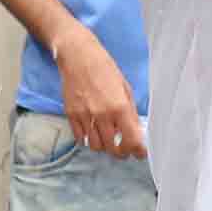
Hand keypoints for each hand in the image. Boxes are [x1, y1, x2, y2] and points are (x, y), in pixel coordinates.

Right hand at [59, 33, 147, 156]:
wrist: (78, 57)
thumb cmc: (105, 68)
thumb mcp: (125, 87)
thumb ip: (130, 111)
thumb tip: (137, 131)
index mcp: (119, 107)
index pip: (131, 140)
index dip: (138, 151)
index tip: (141, 154)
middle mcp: (102, 115)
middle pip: (112, 148)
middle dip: (121, 152)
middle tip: (125, 149)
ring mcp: (84, 116)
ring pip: (95, 146)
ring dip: (104, 147)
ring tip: (109, 141)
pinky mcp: (71, 115)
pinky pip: (80, 137)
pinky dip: (89, 140)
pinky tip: (94, 133)